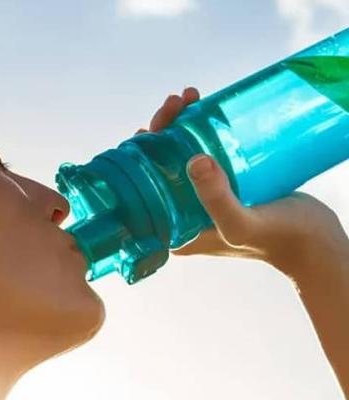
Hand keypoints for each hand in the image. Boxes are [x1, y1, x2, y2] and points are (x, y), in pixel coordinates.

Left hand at [136, 87, 348, 278]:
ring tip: (190, 97)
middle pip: (158, 165)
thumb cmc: (279, 240)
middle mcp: (180, 215)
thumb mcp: (242, 224)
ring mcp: (201, 200)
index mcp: (173, 229)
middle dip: (162, 130)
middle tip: (177, 102)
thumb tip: (194, 161)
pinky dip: (200, 131)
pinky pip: (203, 153)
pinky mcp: (223, 186)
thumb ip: (217, 200)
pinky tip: (204, 109)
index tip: (152, 125)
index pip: (143, 186)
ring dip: (180, 125)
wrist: (318, 243)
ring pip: (179, 155)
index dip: (140, 153)